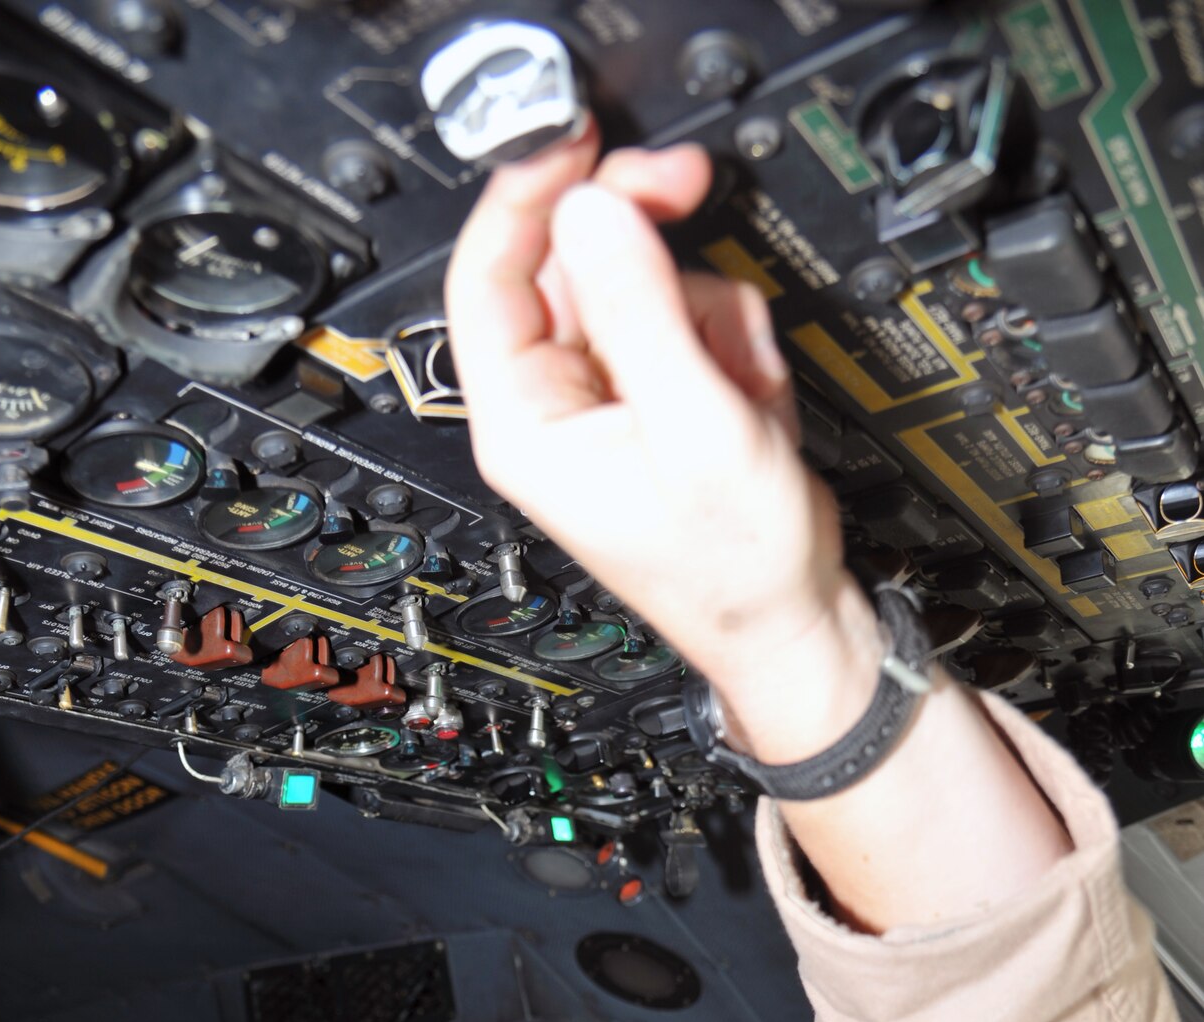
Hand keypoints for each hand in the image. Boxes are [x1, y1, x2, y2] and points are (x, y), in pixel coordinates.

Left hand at [445, 124, 878, 759]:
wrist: (791, 618)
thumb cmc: (732, 569)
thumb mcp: (694, 428)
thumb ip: (642, 311)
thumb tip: (594, 214)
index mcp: (526, 426)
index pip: (488, 279)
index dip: (524, 196)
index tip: (572, 144)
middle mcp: (556, 405)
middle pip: (570, 262)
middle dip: (641, 239)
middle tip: (684, 187)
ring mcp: (611, 395)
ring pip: (641, 282)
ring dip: (704, 311)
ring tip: (737, 384)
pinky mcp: (660, 391)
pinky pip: (686, 315)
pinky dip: (729, 339)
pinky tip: (749, 397)